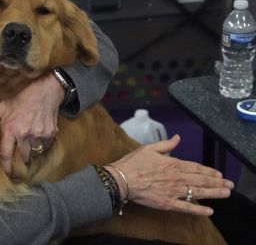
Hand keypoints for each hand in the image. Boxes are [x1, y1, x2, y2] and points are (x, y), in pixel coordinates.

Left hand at [0, 73, 64, 174]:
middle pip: (22, 156)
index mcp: (10, 128)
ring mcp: (38, 134)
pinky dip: (43, 143)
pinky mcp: (50, 134)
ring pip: (34, 152)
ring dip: (32, 149)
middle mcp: (24, 134)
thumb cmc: (22, 97)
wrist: (46, 90)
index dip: (5, 166)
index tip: (6, 173)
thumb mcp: (3, 105)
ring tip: (31, 139)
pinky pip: (45, 146)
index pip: (5, 154)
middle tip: (21, 152)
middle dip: (21, 157)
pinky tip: (40, 133)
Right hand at [107, 135, 233, 215]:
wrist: (121, 179)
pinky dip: (198, 209)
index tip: (219, 174)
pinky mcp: (167, 203)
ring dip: (213, 193)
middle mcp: (177, 177)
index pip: (196, 168)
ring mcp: (173, 191)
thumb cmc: (133, 163)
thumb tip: (178, 138)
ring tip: (225, 194)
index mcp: (173, 163)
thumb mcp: (149, 148)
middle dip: (217, 182)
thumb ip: (166, 144)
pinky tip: (209, 211)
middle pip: (201, 180)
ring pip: (197, 192)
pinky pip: (186, 207)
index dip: (209, 171)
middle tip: (230, 185)